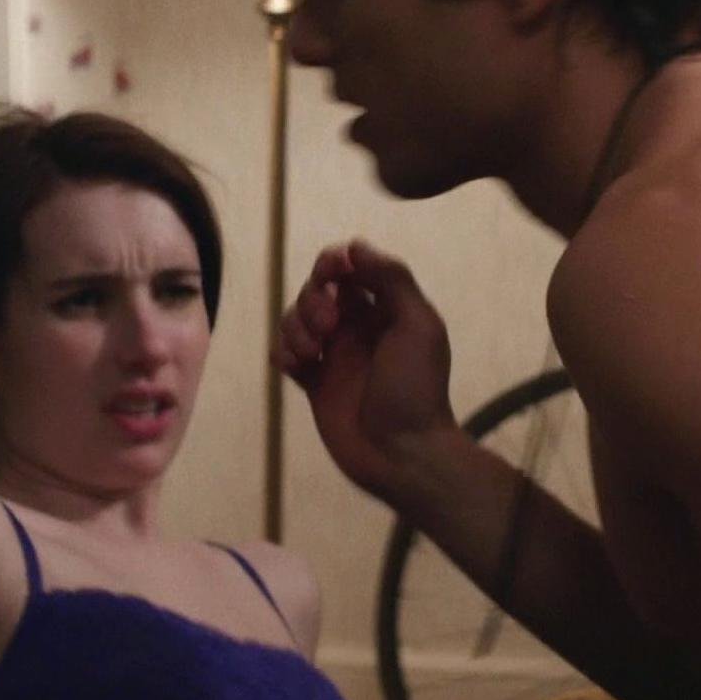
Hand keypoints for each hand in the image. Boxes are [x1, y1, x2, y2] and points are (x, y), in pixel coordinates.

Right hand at [272, 240, 457, 501]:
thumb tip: (355, 245)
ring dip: (295, 328)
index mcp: (385, 310)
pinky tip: (297, 367)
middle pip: (316, 290)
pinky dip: (283, 353)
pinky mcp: (313, 383)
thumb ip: (391, 280)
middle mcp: (357, 328)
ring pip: (295, 320)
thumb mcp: (417, 326)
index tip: (332, 271)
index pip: (351, 269)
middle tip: (328, 327)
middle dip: (312, 299)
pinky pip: (285, 354)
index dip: (334, 263)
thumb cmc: (415, 388)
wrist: (401, 454)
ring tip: (313, 354)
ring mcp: (333, 356)